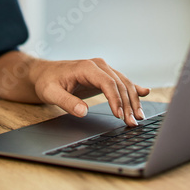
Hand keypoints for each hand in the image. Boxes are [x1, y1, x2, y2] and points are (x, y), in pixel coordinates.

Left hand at [28, 58, 149, 126]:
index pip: (108, 82)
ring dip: (133, 100)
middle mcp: (98, 65)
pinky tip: (144, 93)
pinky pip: (121, 82)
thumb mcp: (51, 93)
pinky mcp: (105, 76)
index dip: (115, 99)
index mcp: (86, 67)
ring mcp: (103, 69)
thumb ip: (67, 102)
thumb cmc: (47, 82)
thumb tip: (84, 112)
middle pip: (119, 84)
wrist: (44, 73)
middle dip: (128, 104)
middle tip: (132, 123)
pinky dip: (133, 90)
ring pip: (124, 84)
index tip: (119, 115)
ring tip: (138, 117)